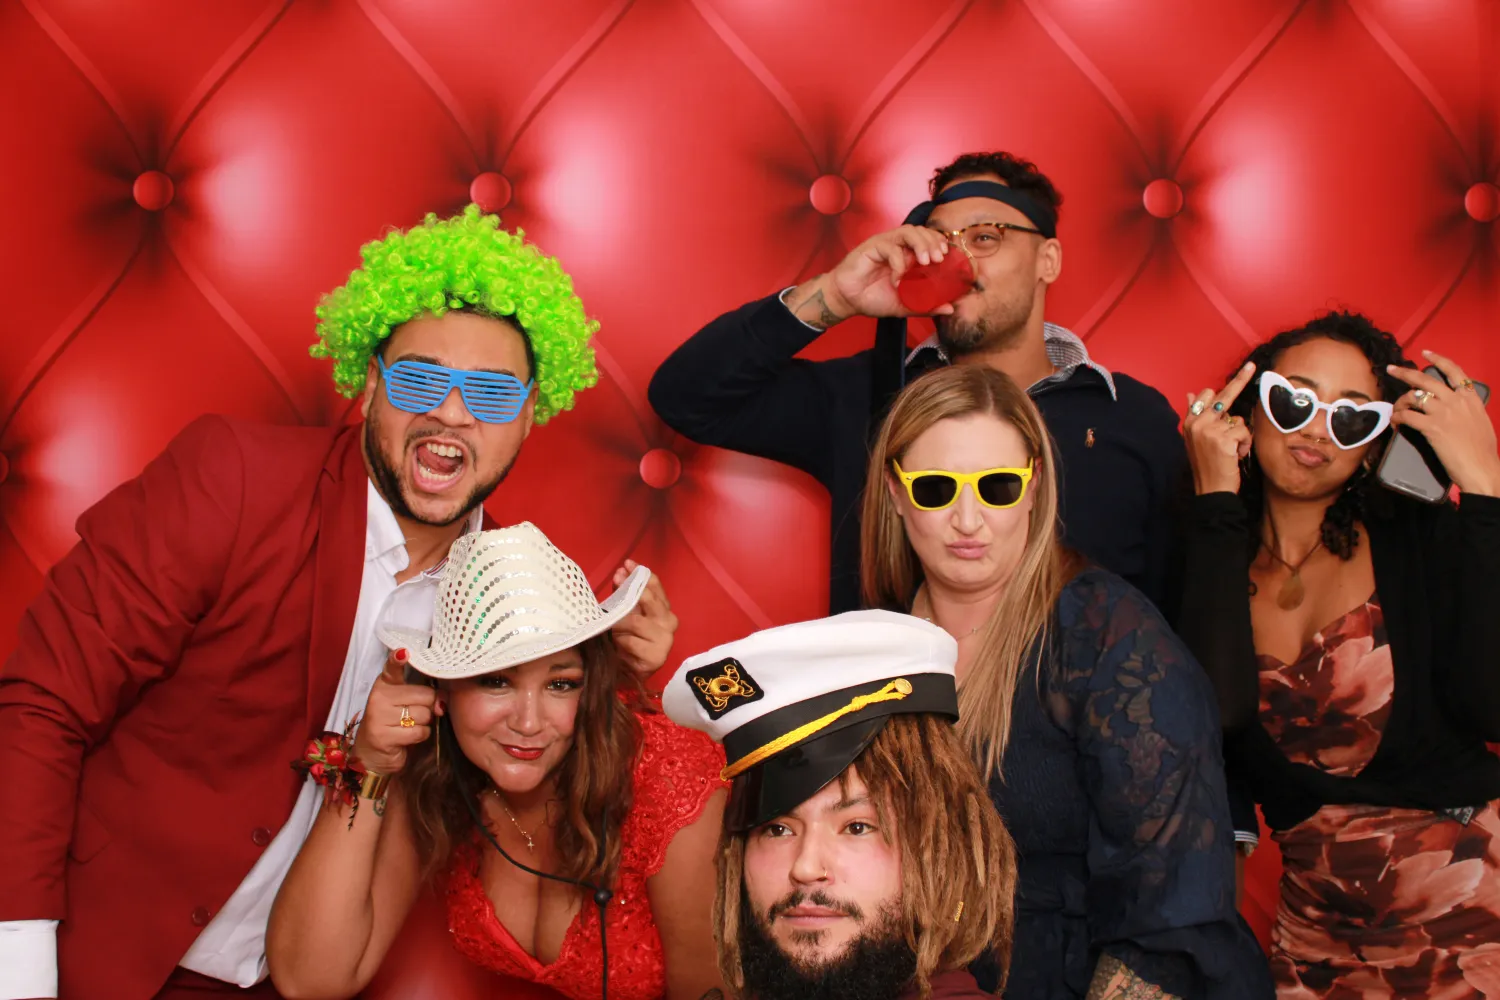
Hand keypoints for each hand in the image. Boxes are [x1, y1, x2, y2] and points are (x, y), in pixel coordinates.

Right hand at [354, 649, 440, 774]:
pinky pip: (419, 732)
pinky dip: (419, 736)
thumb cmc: (394, 724)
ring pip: (424, 714)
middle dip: (427, 707)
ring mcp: (379, 716)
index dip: (397, 659)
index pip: (392, 669)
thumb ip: (424, 696)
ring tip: (407, 727)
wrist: (372, 754)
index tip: (402, 652)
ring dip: (423, 724)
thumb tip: (442, 702)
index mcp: (385, 684)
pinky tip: (406, 738)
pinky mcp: (383, 736)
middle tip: (413, 715)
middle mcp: (379, 697)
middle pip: (425, 695)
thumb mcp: (407, 704)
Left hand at [609, 560, 677, 677]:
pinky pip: (631, 642)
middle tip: (616, 582)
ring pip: (635, 621)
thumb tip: (620, 573)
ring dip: (619, 623)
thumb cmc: (624, 638)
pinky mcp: (656, 657)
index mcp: (663, 608)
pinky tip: (617, 645)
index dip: (640, 573)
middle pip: (649, 599)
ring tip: (611, 628)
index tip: (626, 564)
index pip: (655, 586)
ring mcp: (665, 640)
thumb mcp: (623, 611)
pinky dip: (620, 641)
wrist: (625, 672)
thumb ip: (623, 593)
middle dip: (629, 591)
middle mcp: (669, 621)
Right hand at [786, 225, 955, 327]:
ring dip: (920, 244)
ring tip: (925, 262)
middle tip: (939, 259)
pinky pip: (890, 248)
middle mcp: (897, 245)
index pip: (928, 238)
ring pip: (907, 231)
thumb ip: (926, 305)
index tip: (946, 255)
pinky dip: (898, 263)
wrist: (848, 301)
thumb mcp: (905, 305)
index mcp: (907, 254)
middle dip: (933, 242)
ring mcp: (884, 244)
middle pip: (920, 231)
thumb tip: (950, 308)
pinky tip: (897, 280)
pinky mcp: (871, 247)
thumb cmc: (874, 298)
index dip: (939, 242)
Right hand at [1183, 361, 1255, 494]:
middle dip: (1240, 381)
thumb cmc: (1207, 465)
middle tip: (1252, 366)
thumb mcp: (1196, 439)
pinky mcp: (1222, 439)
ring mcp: (1209, 430)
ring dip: (1241, 435)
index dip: (1220, 388)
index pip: (1205, 395)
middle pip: (1223, 396)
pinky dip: (1245, 444)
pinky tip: (1236, 455)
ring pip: (1238, 420)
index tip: (1241, 372)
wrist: (1210, 490)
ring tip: (1233, 450)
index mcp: (1189, 422)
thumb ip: (1195, 416)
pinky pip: (1244, 431)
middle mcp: (1196, 423)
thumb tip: (1190, 394)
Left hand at [1388, 351, 1499, 496]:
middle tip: (1391, 369)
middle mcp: (1456, 401)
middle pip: (1425, 380)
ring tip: (1395, 408)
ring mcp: (1444, 413)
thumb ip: (1467, 409)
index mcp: (1471, 398)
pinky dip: (1398, 418)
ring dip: (1400, 402)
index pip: (1454, 371)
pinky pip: (1407, 416)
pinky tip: (1395, 422)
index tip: (1425, 353)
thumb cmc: (1482, 449)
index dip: (1438, 360)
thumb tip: (1456, 407)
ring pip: (1413, 397)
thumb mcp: (1479, 421)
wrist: (1481, 467)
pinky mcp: (1432, 427)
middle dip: (1405, 373)